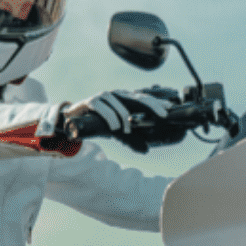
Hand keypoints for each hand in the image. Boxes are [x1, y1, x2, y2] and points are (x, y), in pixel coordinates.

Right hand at [53, 88, 184, 151]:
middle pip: (138, 97)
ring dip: (124, 117)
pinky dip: (109, 115)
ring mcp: (105, 96)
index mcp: (126, 101)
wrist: (74, 121)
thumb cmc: (100, 124)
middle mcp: (118, 96)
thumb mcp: (118, 133)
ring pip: (119, 102)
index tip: (171, 108)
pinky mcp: (91, 101)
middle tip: (163, 114)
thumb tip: (146, 150)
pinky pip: (101, 105)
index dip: (158, 103)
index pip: (145, 100)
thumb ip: (131, 140)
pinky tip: (113, 126)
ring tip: (125, 130)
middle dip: (152, 104)